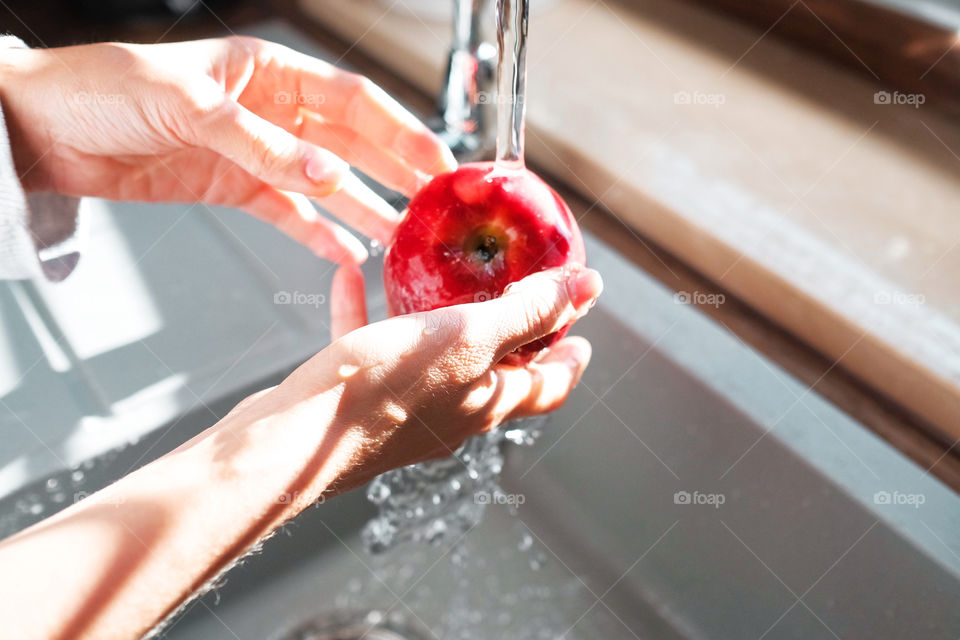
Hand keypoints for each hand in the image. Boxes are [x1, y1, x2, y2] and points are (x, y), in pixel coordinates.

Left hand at [0, 36, 455, 263]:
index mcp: (266, 71)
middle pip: (351, 144)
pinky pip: (289, 216)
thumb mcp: (186, 108)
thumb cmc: (102, 91)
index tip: (437, 161)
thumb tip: (329, 176)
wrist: (43, 130)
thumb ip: (261, 145)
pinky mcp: (234, 189)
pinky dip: (318, 236)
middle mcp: (271, 111)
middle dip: (395, 173)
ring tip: (402, 237)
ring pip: (327, 185)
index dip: (400, 130)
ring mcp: (256, 153)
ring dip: (365, 209)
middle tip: (435, 205)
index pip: (351, 100)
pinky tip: (347, 255)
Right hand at [0, 265, 600, 639]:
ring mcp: (400, 409)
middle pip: (492, 371)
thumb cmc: (378, 393)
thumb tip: (588, 286)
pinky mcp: (355, 398)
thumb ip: (526, 313)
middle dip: (508, 333)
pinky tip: (353, 272)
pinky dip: (367, 310)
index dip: (570, 360)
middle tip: (515, 295)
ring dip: (436, 316)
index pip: (547, 387)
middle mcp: (448, 413)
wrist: (289, 442)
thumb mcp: (465, 338)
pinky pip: (368, 345)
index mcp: (484, 403)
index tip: (583, 336)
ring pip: (428, 356)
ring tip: (435, 276)